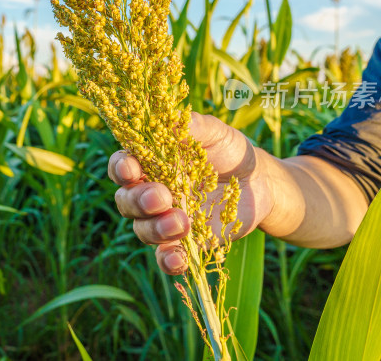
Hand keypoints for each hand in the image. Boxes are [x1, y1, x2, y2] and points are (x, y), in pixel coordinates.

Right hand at [108, 112, 274, 274]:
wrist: (259, 182)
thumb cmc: (229, 151)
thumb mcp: (215, 133)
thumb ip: (192, 126)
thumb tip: (170, 120)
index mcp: (150, 163)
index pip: (121, 166)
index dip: (121, 168)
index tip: (132, 168)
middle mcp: (150, 193)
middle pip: (126, 201)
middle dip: (138, 200)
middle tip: (163, 197)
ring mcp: (164, 220)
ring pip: (142, 229)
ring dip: (155, 228)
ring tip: (182, 221)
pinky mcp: (184, 242)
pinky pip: (165, 257)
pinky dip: (168, 261)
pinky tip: (178, 259)